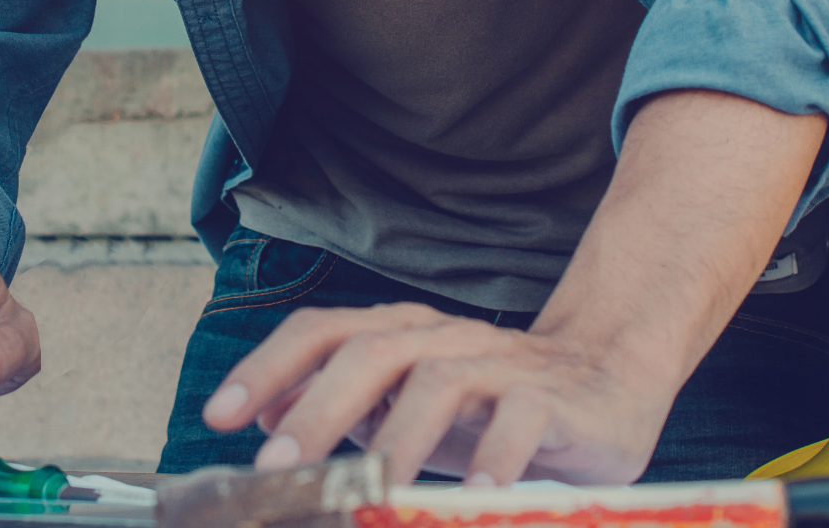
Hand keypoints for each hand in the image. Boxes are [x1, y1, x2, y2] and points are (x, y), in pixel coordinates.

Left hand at [203, 90, 827, 484]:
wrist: (610, 378)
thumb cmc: (495, 403)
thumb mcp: (412, 408)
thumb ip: (348, 409)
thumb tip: (266, 419)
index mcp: (399, 335)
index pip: (322, 332)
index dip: (268, 368)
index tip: (219, 415)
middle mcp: (442, 338)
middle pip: (369, 352)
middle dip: (317, 407)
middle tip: (279, 466)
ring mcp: (498, 363)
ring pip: (438, 382)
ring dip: (398, 440)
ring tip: (371, 494)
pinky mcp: (553, 397)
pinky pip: (519, 419)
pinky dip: (493, 458)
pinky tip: (475, 496)